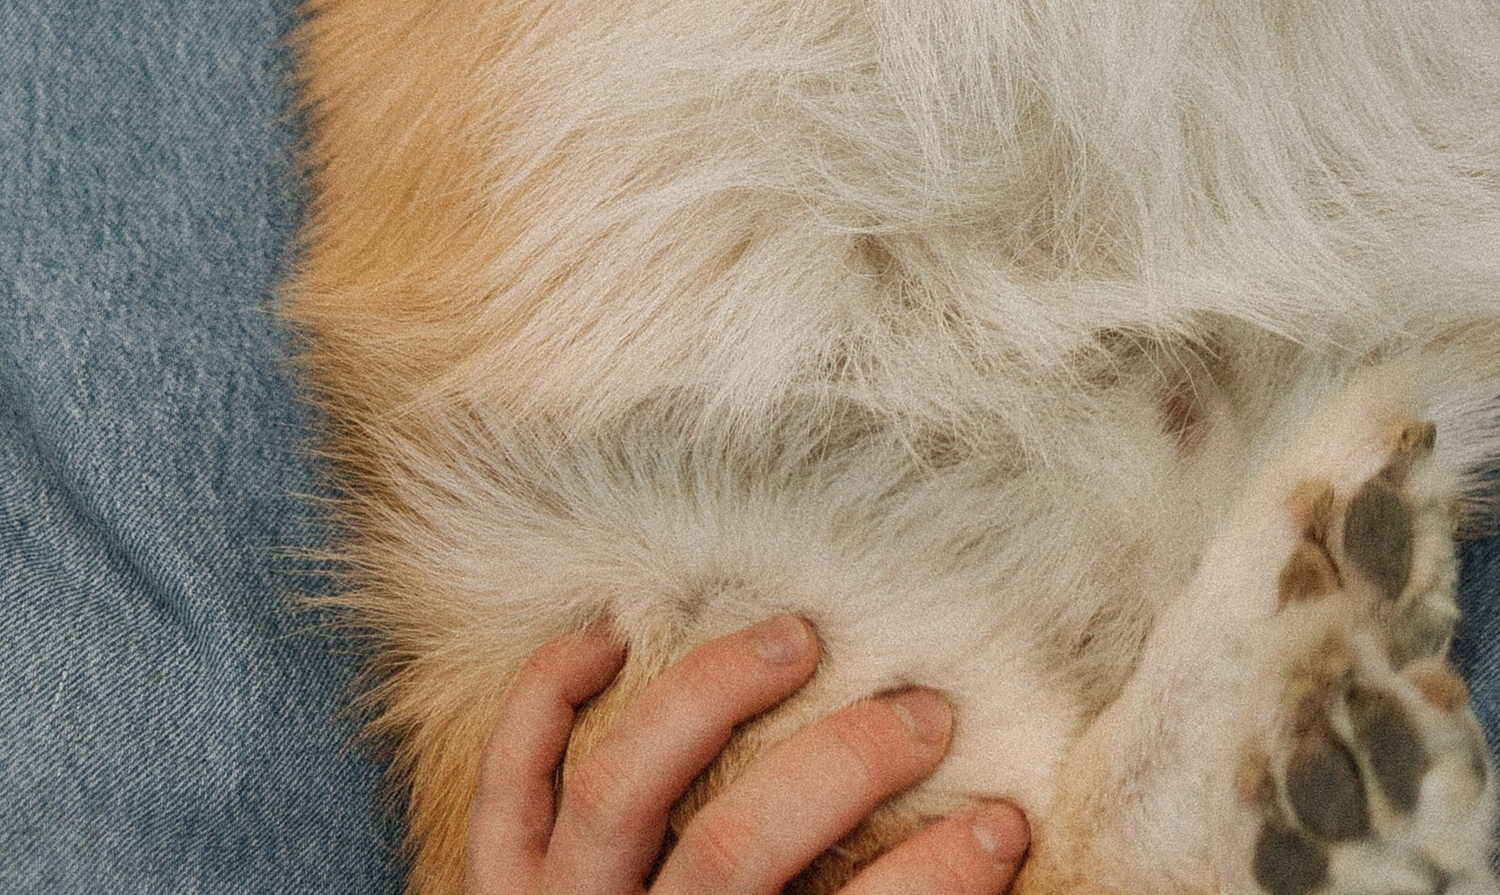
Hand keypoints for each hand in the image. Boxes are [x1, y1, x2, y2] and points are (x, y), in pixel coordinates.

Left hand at [465, 611, 1031, 894]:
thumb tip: (983, 854)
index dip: (934, 878)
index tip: (1005, 824)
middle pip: (731, 847)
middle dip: (841, 765)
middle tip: (928, 714)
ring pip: (618, 786)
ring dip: (711, 693)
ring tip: (798, 635)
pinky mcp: (494, 891)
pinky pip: (507, 782)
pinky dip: (546, 693)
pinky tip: (610, 631)